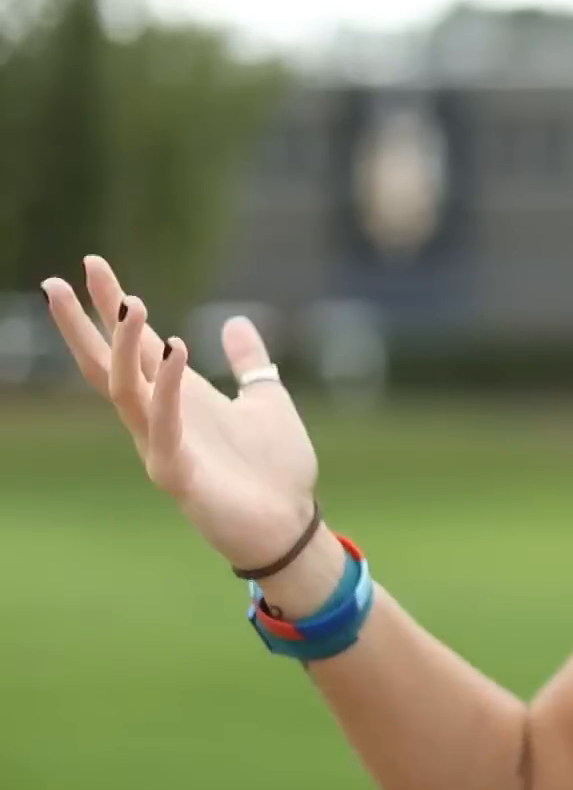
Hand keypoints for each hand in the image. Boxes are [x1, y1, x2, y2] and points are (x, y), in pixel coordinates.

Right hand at [41, 255, 318, 571]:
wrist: (292, 526)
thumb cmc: (277, 470)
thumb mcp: (267, 401)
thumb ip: (250, 364)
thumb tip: (235, 321)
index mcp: (180, 398)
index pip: (137, 345)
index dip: (113, 307)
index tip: (94, 264)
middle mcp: (160, 418)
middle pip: (108, 364)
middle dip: (85, 324)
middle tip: (61, 280)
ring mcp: (161, 446)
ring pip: (124, 389)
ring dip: (126, 346)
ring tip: (133, 303)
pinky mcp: (176, 473)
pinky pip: (162, 425)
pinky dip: (167, 388)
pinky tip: (176, 349)